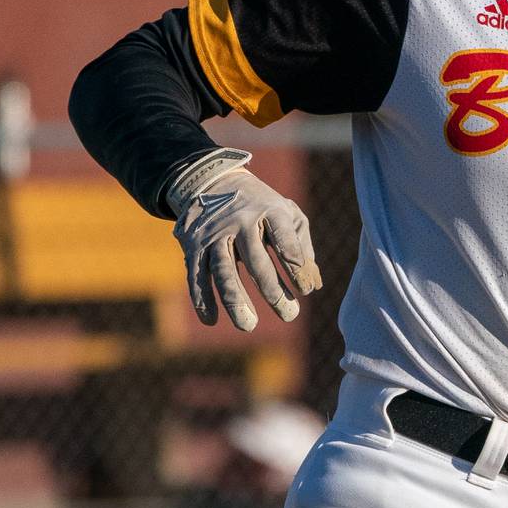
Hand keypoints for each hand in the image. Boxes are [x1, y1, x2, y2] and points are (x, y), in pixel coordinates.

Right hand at [171, 167, 322, 330]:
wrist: (214, 182)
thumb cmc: (262, 206)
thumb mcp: (287, 213)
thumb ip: (302, 245)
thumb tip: (314, 285)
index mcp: (270, 210)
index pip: (284, 237)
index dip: (295, 263)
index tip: (306, 289)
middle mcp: (241, 221)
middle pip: (256, 260)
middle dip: (273, 291)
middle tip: (290, 315)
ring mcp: (215, 233)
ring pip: (223, 271)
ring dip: (235, 300)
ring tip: (249, 325)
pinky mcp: (194, 245)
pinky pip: (196, 275)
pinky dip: (202, 299)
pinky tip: (212, 320)